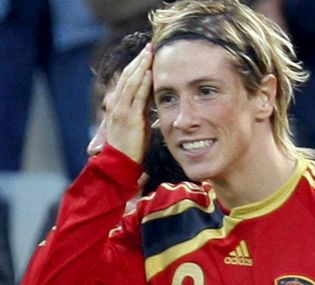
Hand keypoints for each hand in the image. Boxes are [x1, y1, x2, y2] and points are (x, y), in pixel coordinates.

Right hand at [107, 46, 153, 163]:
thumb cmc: (130, 146)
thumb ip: (141, 109)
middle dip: (139, 60)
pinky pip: (136, 95)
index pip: (128, 79)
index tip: (146, 54)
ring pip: (131, 81)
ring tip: (149, 52)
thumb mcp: (137, 123)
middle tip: (149, 47)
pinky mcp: (128, 116)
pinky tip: (148, 71)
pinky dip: (142, 82)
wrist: (119, 161)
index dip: (136, 66)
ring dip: (141, 65)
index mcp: (119, 104)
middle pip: (128, 76)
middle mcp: (117, 103)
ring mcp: (122, 109)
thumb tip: (151, 97)